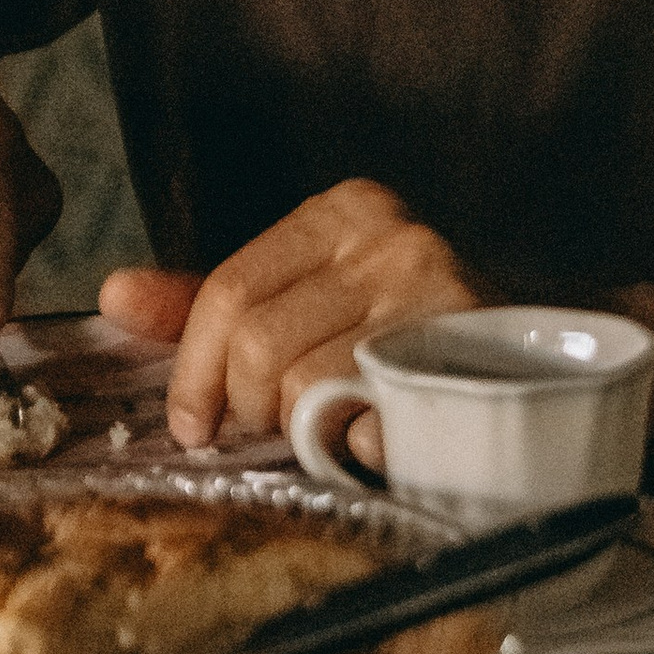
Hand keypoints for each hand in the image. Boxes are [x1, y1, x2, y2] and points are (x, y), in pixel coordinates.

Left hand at [101, 180, 484, 449]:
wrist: (538, 368)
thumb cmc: (412, 341)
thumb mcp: (309, 304)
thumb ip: (214, 303)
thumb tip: (115, 295)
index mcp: (344, 210)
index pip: (227, 291)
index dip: (194, 372)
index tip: (195, 426)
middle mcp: (391, 233)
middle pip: (256, 343)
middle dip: (254, 407)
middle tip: (287, 425)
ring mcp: (432, 286)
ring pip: (303, 384)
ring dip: (310, 429)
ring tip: (343, 424)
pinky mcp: (462, 351)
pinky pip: (365, 415)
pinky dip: (358, 444)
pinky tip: (379, 435)